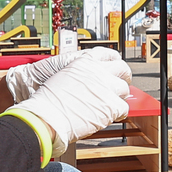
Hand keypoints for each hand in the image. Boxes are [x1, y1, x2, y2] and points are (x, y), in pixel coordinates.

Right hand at [12, 49, 130, 148]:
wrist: (47, 116)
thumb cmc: (48, 101)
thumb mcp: (62, 76)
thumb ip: (79, 76)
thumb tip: (87, 83)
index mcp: (84, 61)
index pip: (107, 54)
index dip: (114, 61)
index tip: (115, 66)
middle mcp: (97, 71)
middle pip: (122, 68)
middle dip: (123, 77)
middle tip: (120, 86)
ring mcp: (106, 87)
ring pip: (124, 89)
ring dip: (120, 97)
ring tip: (113, 103)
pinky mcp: (111, 105)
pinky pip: (124, 108)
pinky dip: (119, 113)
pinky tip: (111, 116)